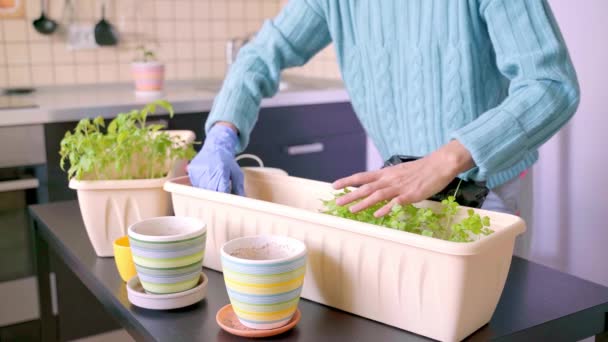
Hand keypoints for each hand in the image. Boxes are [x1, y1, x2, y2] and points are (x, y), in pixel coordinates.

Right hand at [187, 123, 244, 194]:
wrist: (215, 148)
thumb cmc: (227, 162)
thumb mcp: (237, 174)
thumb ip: (239, 188)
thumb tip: (242, 201)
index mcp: (221, 171)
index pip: (221, 192)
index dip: (224, 199)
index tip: (227, 202)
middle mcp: (208, 171)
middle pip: (211, 193)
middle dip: (216, 197)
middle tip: (221, 196)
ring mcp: (198, 172)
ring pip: (202, 191)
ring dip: (208, 192)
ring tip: (214, 185)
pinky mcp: (191, 172)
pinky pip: (195, 186)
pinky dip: (201, 187)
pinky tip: (207, 181)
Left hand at [332, 140, 473, 216]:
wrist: (440, 164)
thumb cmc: (421, 169)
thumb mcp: (400, 171)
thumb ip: (388, 179)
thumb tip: (376, 184)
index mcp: (386, 173)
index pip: (362, 176)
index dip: (347, 181)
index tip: (334, 185)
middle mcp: (389, 179)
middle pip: (366, 187)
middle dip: (350, 195)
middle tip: (337, 202)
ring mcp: (400, 187)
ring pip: (378, 195)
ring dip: (363, 203)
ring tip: (352, 210)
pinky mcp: (411, 195)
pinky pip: (396, 202)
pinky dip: (386, 208)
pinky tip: (378, 214)